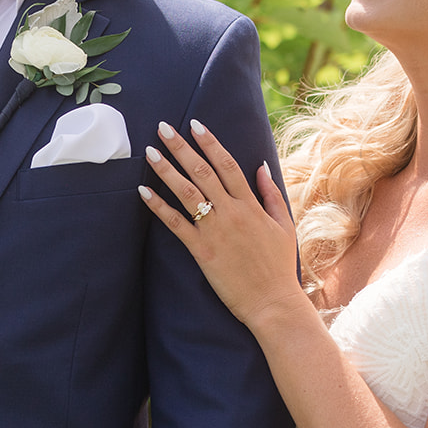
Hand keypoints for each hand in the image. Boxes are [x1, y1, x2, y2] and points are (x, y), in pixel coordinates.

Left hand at [139, 120, 306, 328]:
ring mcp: (215, 231)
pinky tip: (143, 191)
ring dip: (166, 170)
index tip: (195, 124)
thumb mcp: (284, 225)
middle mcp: (231, 213)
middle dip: (181, 147)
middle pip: (203, 172)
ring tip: (150, 152)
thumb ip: (272, 194)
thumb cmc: (279, 267)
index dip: (210, 142)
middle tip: (163, 127)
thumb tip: (260, 167)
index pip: (227, 165)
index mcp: (251, 205)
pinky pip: (175, 224)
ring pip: (186, 192)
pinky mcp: (201, 251)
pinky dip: (158, 206)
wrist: (273, 303)